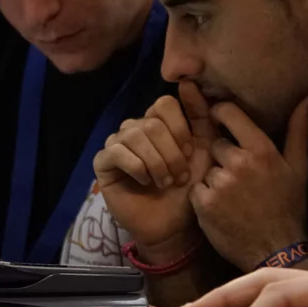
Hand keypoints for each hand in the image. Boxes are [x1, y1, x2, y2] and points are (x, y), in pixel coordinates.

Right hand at [93, 84, 216, 258]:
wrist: (174, 224)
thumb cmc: (190, 187)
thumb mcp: (203, 149)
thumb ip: (201, 116)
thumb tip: (188, 82)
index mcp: (158, 122)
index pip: (164, 104)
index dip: (180, 127)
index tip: (190, 151)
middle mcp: (135, 128)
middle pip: (151, 122)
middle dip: (171, 152)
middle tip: (180, 176)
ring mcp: (117, 144)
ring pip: (135, 135)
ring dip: (156, 162)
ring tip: (166, 182)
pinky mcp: (103, 163)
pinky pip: (116, 152)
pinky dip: (137, 167)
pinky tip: (146, 181)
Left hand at [191, 96, 307, 269]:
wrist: (275, 250)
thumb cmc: (289, 207)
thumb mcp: (299, 167)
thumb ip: (299, 130)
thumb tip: (307, 98)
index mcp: (261, 149)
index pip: (228, 113)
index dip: (221, 113)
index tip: (221, 120)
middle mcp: (238, 162)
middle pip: (216, 143)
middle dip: (224, 155)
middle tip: (239, 175)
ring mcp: (219, 183)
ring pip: (207, 168)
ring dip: (215, 178)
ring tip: (233, 196)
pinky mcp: (203, 204)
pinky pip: (196, 188)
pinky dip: (205, 197)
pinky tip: (222, 208)